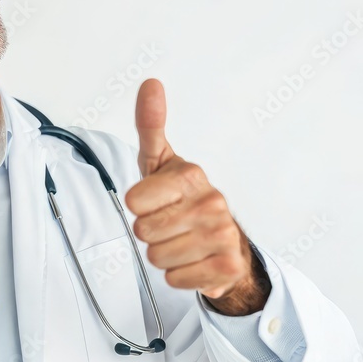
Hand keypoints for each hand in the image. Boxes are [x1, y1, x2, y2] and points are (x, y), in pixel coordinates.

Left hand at [125, 79, 269, 314]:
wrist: (220, 239)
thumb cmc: (180, 197)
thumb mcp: (160, 161)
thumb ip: (150, 125)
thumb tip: (151, 83)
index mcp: (190, 176)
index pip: (134, 201)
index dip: (138, 206)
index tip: (152, 201)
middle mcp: (212, 202)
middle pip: (143, 231)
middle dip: (149, 232)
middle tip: (167, 224)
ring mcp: (223, 235)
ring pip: (157, 257)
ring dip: (162, 254)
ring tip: (180, 241)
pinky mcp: (228, 266)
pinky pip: (176, 279)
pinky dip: (178, 275)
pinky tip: (193, 261)